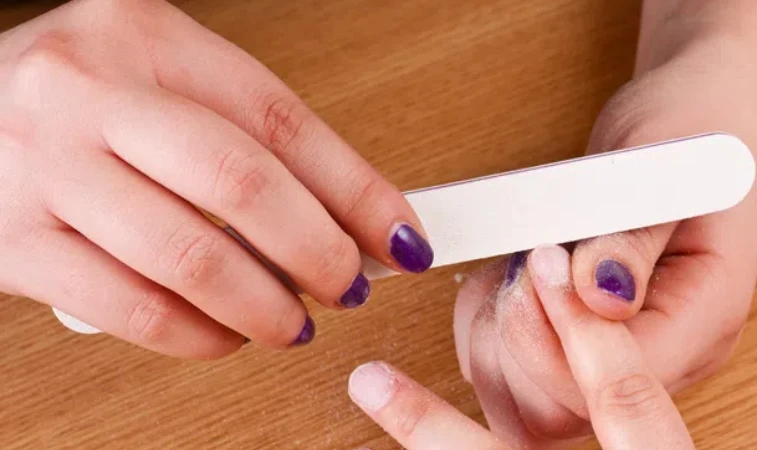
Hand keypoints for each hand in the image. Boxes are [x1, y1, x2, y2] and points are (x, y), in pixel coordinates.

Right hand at [0, 0, 432, 357]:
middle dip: (318, 251)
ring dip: (265, 307)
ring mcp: (41, 164)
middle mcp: (88, 89)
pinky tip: (226, 334)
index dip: (357, 189)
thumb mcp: (161, 84)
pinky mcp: (11, 241)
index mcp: (145, 36)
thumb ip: (247, 141)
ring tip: (293, 320)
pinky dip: (199, 336)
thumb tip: (350, 221)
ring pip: (189, 257)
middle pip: (240, 182)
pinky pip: (131, 309)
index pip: (280, 120)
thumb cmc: (71, 102)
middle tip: (350, 286)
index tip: (401, 236)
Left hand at [451, 1, 756, 444]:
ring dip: (493, 338)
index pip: (617, 378)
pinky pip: (515, 378)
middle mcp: (666, 356)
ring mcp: (623, 355)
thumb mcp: (660, 165)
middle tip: (519, 264)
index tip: (537, 258)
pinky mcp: (584, 343)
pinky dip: (487, 334)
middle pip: (565, 408)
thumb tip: (600, 295)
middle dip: (518, 338)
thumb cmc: (689, 126)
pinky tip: (497, 285)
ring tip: (508, 269)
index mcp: (704, 319)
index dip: (555, 330)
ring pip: (529, 405)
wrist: (697, 110)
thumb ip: (629, 237)